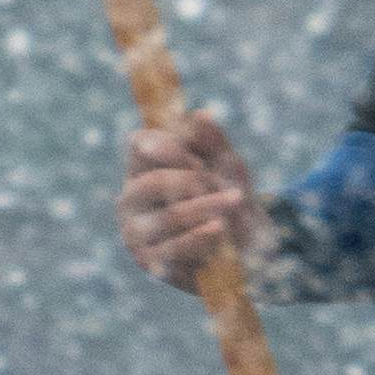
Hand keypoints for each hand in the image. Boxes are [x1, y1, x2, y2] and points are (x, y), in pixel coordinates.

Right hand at [119, 102, 258, 281]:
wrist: (244, 249)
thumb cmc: (228, 197)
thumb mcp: (226, 165)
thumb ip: (212, 142)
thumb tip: (201, 113)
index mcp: (142, 167)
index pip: (139, 144)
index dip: (171, 148)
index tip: (200, 160)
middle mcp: (131, 197)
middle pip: (153, 182)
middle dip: (194, 182)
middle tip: (222, 186)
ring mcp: (136, 231)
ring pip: (169, 216)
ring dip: (207, 208)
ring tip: (235, 202)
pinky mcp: (150, 261)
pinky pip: (176, 247)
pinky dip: (201, 236)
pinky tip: (220, 228)